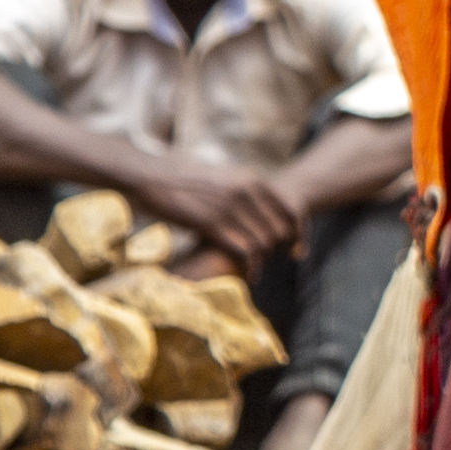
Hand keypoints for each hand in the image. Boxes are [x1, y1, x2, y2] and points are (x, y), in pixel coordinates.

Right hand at [142, 162, 306, 263]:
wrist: (152, 175)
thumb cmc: (187, 178)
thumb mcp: (225, 175)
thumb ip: (246, 189)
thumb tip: (264, 210)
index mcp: (253, 178)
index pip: (292, 209)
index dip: (299, 233)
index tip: (297, 248)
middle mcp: (246, 191)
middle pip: (280, 229)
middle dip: (281, 248)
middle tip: (275, 259)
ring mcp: (229, 207)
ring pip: (264, 242)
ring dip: (263, 258)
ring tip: (257, 266)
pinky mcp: (211, 224)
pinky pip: (244, 251)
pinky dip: (252, 266)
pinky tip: (251, 274)